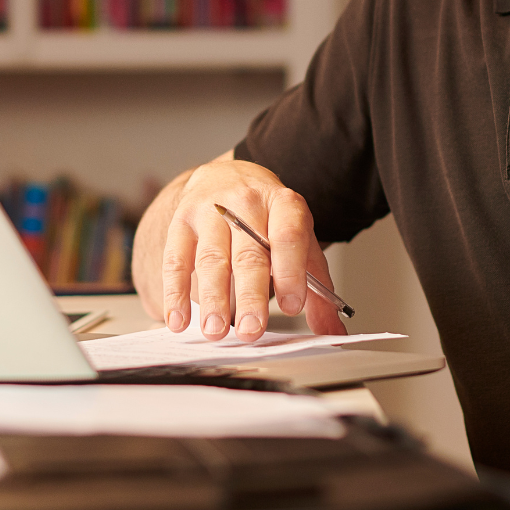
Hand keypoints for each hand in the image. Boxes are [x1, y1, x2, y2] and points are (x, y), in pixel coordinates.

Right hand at [157, 158, 345, 340]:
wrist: (226, 177)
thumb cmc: (268, 219)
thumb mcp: (300, 242)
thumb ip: (318, 288)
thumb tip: (334, 332)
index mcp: (284, 204)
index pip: (289, 235)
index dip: (291, 271)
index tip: (293, 306)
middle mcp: (246, 202)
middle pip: (249, 253)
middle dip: (250, 295)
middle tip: (251, 331)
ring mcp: (210, 210)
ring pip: (211, 258)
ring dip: (212, 298)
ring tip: (215, 330)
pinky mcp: (181, 221)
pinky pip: (176, 259)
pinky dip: (175, 292)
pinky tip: (178, 319)